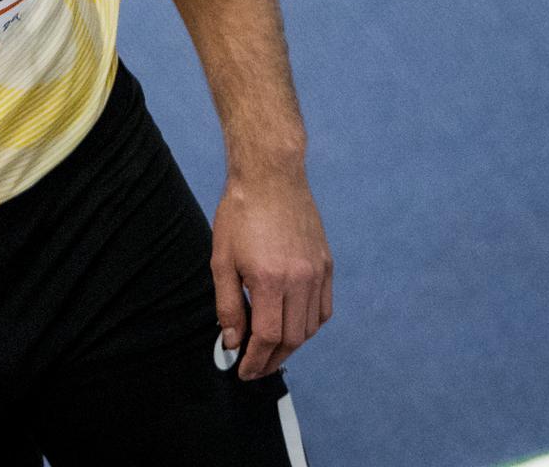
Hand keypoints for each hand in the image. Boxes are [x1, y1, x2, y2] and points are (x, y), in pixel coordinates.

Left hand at [211, 173, 332, 380]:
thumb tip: (232, 341)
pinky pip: (323, 309)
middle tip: (254, 368)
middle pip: (291, 338)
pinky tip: (293, 329)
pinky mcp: (327, 266)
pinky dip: (309, 326)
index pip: (267, 337)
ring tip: (270, 352)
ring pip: (310, 328)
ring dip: (290, 346)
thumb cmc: (240, 214)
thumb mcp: (221, 260)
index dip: (254, 360)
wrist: (271, 177)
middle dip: (271, 360)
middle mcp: (300, 280)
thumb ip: (228, 305)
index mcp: (270, 280)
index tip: (243, 370)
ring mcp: (317, 273)